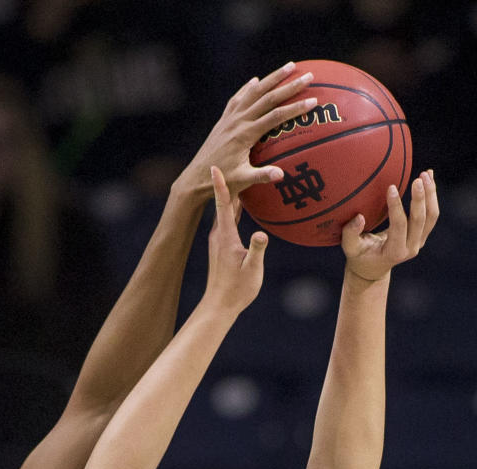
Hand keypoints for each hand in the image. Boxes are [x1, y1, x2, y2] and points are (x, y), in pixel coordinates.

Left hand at [185, 62, 317, 195]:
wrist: (195, 179)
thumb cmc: (220, 181)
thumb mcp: (241, 181)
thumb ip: (261, 176)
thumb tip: (282, 175)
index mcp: (245, 135)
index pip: (275, 117)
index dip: (295, 108)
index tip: (313, 101)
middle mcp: (238, 121)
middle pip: (268, 97)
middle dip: (290, 86)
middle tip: (309, 75)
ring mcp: (229, 119)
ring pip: (253, 92)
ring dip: (272, 78)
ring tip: (290, 66)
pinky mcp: (223, 121)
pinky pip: (237, 99)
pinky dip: (247, 88)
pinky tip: (255, 81)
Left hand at [203, 165, 267, 314]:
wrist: (219, 306)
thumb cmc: (236, 290)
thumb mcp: (251, 271)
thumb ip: (256, 251)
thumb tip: (261, 235)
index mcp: (225, 235)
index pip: (222, 204)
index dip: (220, 183)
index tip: (215, 164)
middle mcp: (219, 233)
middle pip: (224, 199)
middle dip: (228, 177)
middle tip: (235, 155)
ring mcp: (219, 238)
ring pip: (226, 207)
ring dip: (232, 188)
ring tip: (242, 168)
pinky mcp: (222, 244)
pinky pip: (229, 217)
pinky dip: (236, 204)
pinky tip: (245, 197)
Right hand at [342, 170, 438, 282]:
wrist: (373, 269)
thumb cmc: (360, 257)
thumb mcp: (350, 249)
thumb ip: (350, 234)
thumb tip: (359, 218)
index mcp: (394, 252)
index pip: (399, 226)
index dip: (396, 206)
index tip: (391, 187)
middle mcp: (410, 248)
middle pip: (421, 220)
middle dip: (420, 198)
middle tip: (418, 178)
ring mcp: (419, 242)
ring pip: (432, 215)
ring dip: (431, 194)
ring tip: (426, 173)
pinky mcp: (422, 235)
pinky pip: (432, 213)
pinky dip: (431, 195)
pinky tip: (429, 177)